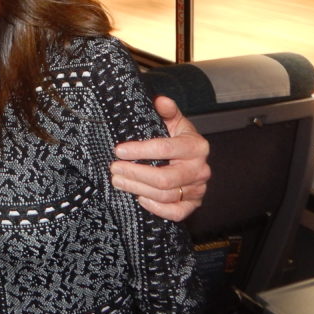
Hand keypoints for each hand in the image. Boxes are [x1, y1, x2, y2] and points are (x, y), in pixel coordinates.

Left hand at [111, 95, 209, 220]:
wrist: (193, 157)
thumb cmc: (177, 138)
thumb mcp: (173, 121)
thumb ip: (167, 110)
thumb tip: (160, 100)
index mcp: (196, 146)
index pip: (165, 149)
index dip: (139, 150)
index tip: (118, 150)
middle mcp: (200, 169)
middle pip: (164, 178)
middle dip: (135, 173)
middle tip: (114, 168)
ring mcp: (198, 189)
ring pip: (166, 195)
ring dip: (137, 189)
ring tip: (118, 180)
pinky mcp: (194, 204)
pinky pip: (177, 213)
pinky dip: (156, 208)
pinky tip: (140, 198)